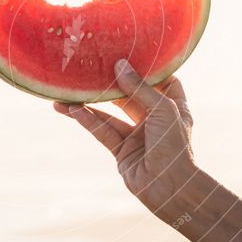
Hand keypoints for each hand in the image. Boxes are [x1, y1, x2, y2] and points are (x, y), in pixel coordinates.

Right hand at [53, 59, 198, 215]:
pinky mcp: (122, 151)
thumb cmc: (175, 147)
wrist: (170, 189)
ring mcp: (137, 135)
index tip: (132, 52)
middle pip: (130, 95)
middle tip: (91, 67)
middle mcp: (155, 119)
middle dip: (111, 83)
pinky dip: (86, 120)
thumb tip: (119, 65)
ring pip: (110, 114)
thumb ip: (139, 88)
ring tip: (67, 92)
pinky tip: (70, 110)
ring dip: (89, 104)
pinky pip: (102, 131)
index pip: (164, 82)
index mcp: (173, 107)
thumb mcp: (162, 110)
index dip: (151, 69)